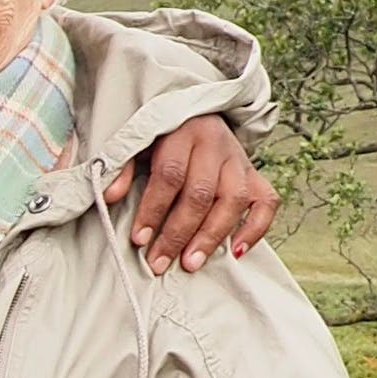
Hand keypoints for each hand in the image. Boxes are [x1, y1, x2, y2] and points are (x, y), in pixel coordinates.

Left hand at [110, 116, 277, 273]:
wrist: (198, 114)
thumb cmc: (161, 135)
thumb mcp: (137, 141)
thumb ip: (121, 167)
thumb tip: (109, 197)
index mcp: (182, 133)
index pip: (170, 175)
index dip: (153, 209)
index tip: (139, 239)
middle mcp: (216, 145)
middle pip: (201, 193)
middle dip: (178, 233)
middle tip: (159, 262)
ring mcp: (239, 161)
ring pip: (233, 201)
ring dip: (211, 236)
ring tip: (190, 263)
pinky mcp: (255, 175)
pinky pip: (267, 202)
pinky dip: (255, 229)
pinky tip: (236, 252)